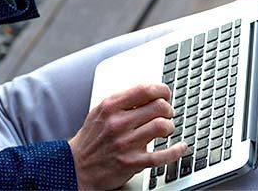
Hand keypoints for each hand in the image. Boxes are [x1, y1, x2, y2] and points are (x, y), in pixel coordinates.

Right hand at [68, 83, 185, 190]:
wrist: (77, 167)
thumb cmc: (91, 139)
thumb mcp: (99, 112)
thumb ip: (121, 102)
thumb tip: (148, 93)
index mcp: (110, 107)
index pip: (144, 90)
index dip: (161, 90)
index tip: (165, 94)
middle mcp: (118, 123)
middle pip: (158, 107)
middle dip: (168, 109)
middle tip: (167, 113)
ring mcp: (126, 143)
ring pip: (162, 127)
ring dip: (170, 127)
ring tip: (167, 129)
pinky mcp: (132, 162)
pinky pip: (162, 155)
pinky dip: (176, 151)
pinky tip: (180, 147)